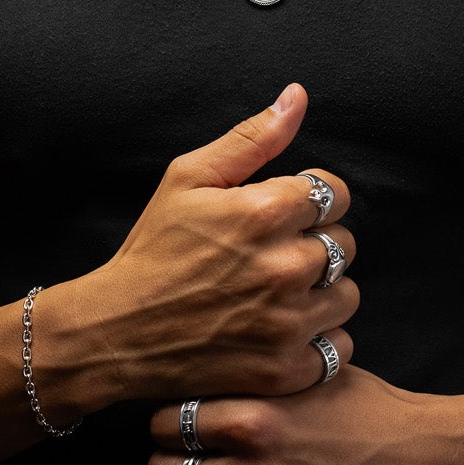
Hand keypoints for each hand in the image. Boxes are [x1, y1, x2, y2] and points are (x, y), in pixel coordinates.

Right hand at [81, 83, 360, 403]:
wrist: (116, 331)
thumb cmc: (152, 248)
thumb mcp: (189, 177)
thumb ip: (252, 137)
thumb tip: (297, 95)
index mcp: (265, 212)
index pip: (336, 194)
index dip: (310, 201)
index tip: (282, 215)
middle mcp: (284, 267)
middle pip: (344, 244)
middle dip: (314, 245)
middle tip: (270, 256)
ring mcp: (286, 322)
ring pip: (347, 296)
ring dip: (321, 294)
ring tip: (277, 295)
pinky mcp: (284, 369)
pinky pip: (338, 347)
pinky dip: (319, 340)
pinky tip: (283, 331)